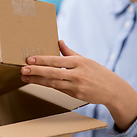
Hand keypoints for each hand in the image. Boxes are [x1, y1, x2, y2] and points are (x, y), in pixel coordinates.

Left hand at [21, 40, 136, 130]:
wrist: (113, 90)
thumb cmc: (98, 72)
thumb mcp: (85, 60)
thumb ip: (70, 52)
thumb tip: (59, 41)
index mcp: (79, 62)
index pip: (57, 60)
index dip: (42, 60)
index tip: (30, 59)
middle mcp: (77, 74)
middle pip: (52, 72)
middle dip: (36, 71)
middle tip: (23, 69)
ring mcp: (76, 85)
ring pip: (52, 82)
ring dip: (37, 80)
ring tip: (25, 77)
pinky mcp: (75, 94)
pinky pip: (57, 89)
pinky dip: (46, 85)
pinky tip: (36, 82)